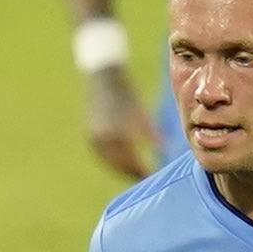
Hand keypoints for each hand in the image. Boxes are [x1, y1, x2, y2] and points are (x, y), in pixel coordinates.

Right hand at [85, 66, 158, 180]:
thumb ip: (152, 133)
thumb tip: (164, 150)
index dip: (143, 170)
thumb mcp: (142, 113)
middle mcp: (105, 138)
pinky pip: (100, 155)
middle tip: (144, 176)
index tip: (152, 175)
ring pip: (109, 163)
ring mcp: (94, 137)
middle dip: (132, 173)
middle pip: (120, 165)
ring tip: (133, 173)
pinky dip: (110, 162)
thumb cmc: (127, 92)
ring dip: (121, 170)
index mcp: (120, 133)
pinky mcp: (88, 134)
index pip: (133, 161)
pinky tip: (120, 163)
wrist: (102, 75)